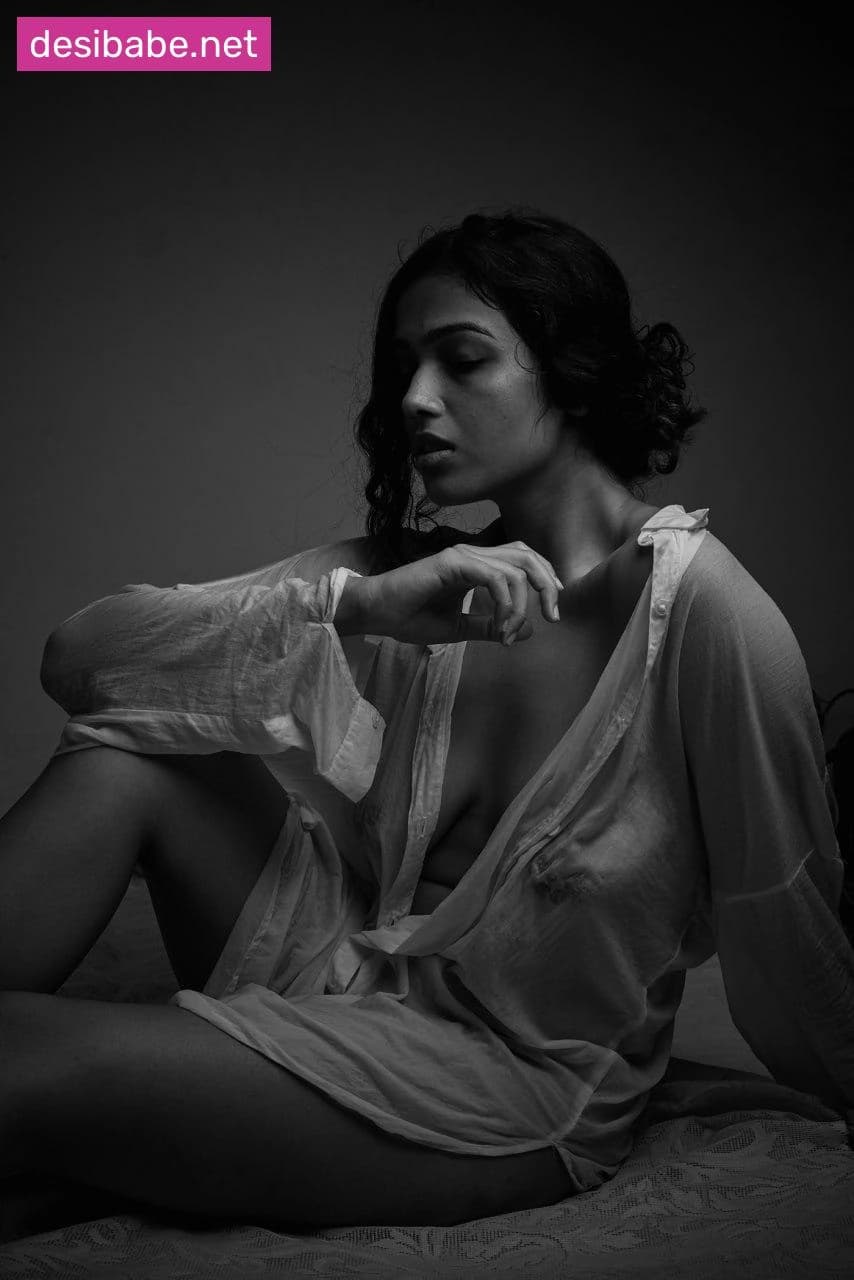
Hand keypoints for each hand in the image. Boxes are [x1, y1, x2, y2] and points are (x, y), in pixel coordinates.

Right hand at [352, 541, 563, 646]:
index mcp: (476, 565)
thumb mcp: (458, 628)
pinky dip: (505, 604)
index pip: (523, 558)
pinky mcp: (452, 563)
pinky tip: (500, 626)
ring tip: (510, 633)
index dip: (546, 579)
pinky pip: (494, 578)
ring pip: (515, 569)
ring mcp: (463, 556)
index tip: (552, 612)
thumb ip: (491, 626)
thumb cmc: (408, 617)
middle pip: (528, 555)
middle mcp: (473, 554)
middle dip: (548, 585)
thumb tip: (529, 631)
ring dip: (523, 605)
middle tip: (553, 616)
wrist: (374, 613)